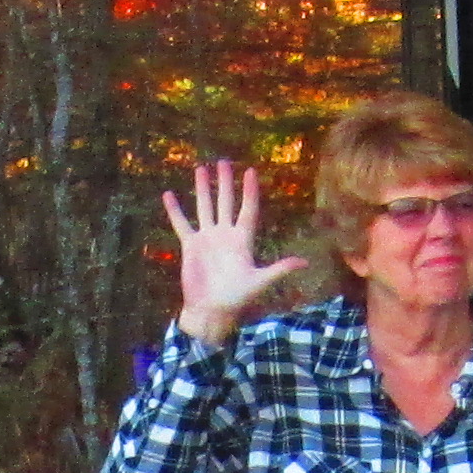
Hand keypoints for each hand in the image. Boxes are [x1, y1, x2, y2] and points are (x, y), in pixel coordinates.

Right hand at [161, 161, 311, 341]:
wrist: (211, 311)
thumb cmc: (237, 298)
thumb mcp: (260, 282)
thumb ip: (279, 269)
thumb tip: (304, 263)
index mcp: (243, 240)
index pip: (248, 209)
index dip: (250, 191)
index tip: (251, 171)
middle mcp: (225, 235)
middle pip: (226, 202)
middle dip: (225, 182)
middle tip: (223, 162)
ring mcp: (208, 239)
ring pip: (205, 207)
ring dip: (203, 189)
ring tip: (200, 169)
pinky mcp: (191, 246)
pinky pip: (181, 224)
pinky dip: (175, 210)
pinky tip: (168, 195)